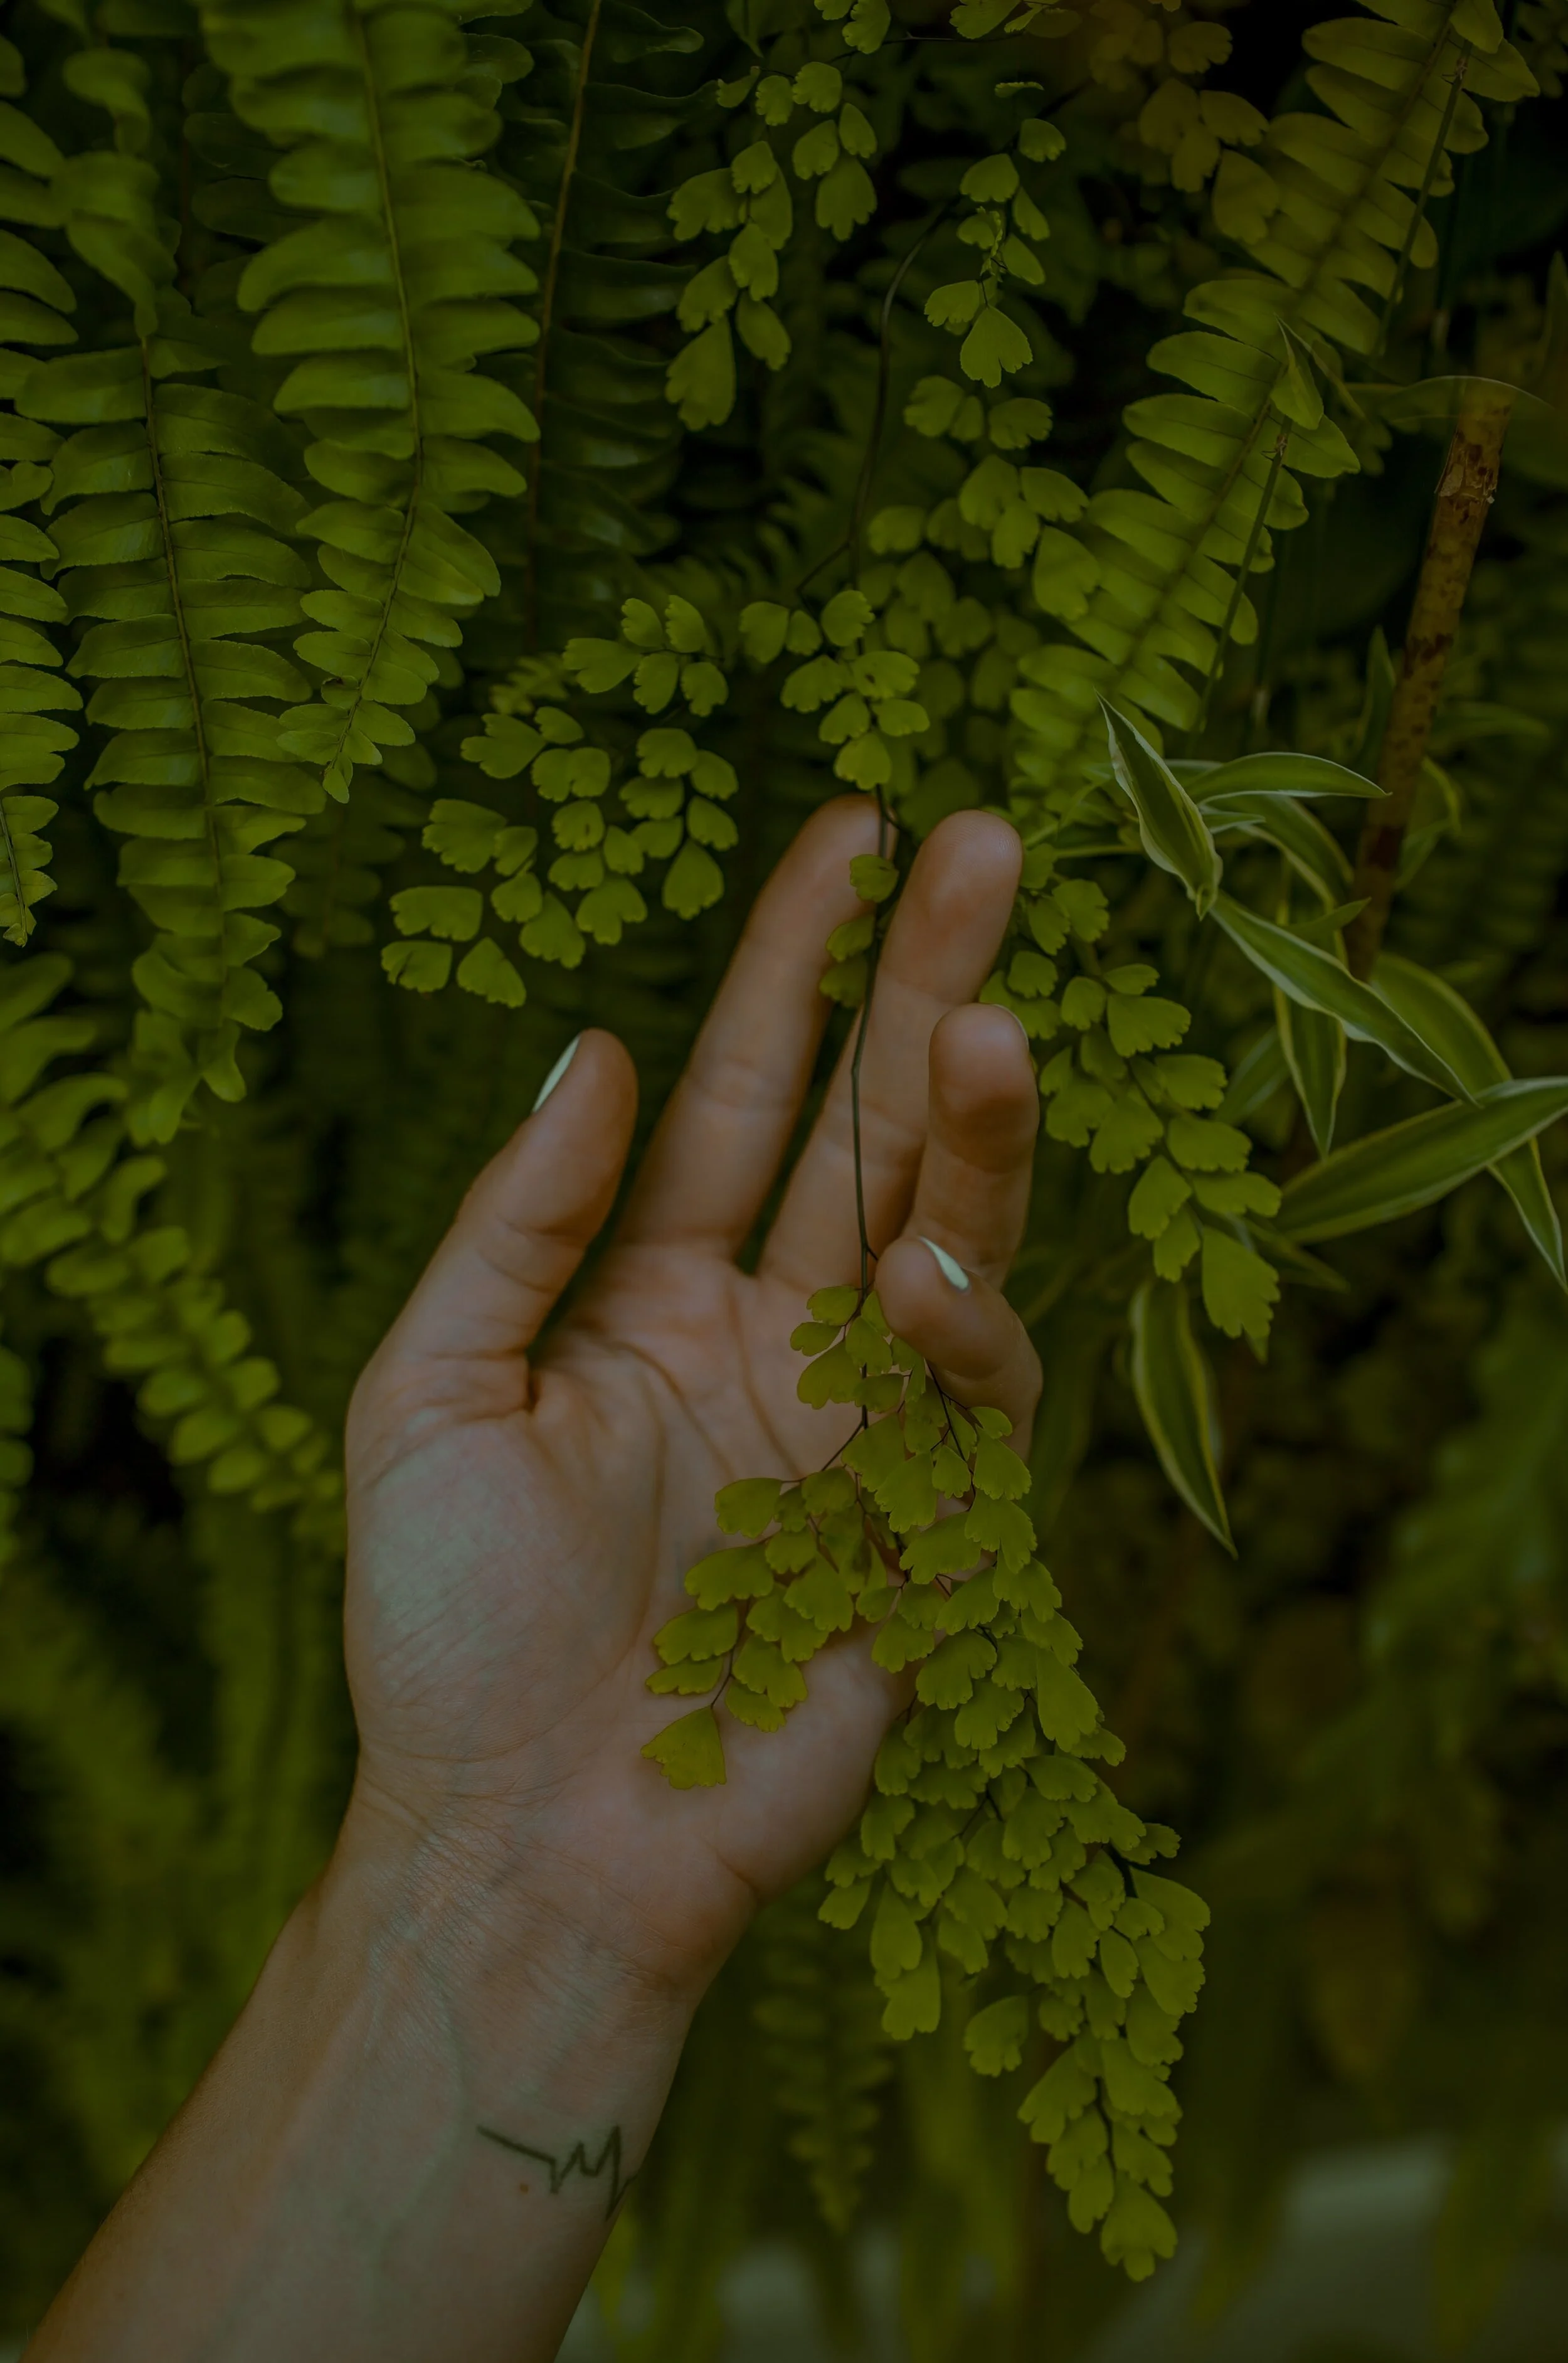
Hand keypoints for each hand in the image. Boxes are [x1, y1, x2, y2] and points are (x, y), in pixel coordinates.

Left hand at [341, 801, 1042, 2008]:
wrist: (524, 1849)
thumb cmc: (449, 1634)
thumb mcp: (429, 1392)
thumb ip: (519, 1220)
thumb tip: (598, 1049)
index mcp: (655, 1289)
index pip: (748, 1092)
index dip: (796, 962)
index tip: (849, 831)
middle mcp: (772, 1333)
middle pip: (871, 1128)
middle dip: (927, 987)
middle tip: (984, 842)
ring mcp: (859, 1424)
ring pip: (948, 1235)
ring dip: (976, 1127)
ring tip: (997, 1015)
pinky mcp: (929, 1528)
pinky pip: (973, 1401)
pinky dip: (963, 1333)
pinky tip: (922, 1285)